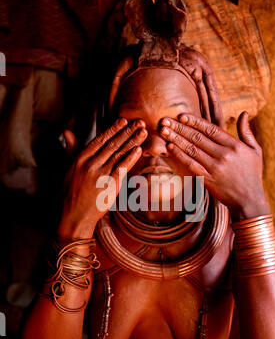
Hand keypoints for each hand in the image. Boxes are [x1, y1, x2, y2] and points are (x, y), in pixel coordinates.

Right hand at [58, 118, 146, 238]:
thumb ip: (71, 149)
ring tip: (143, 132)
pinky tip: (138, 150)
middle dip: (127, 132)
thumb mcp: (67, 169)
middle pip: (112, 145)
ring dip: (132, 142)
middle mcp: (89, 165)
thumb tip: (67, 131)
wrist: (72, 217)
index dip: (113, 129)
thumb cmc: (69, 194)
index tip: (123, 121)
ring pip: (118, 155)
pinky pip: (121, 170)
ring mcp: (99, 176)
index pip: (99, 140)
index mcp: (79, 159)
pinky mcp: (108, 187)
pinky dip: (130, 159)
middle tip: (139, 122)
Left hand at [159, 112, 269, 220]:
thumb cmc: (253, 174)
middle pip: (198, 137)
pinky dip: (180, 155)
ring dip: (176, 139)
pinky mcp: (208, 180)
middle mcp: (224, 155)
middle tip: (165, 120)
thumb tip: (244, 113)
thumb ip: (246, 132)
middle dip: (179, 127)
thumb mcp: (255, 151)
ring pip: (192, 149)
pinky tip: (170, 147)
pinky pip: (191, 165)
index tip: (181, 115)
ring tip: (163, 130)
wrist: (249, 200)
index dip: (194, 121)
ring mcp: (215, 168)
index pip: (211, 129)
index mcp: (235, 146)